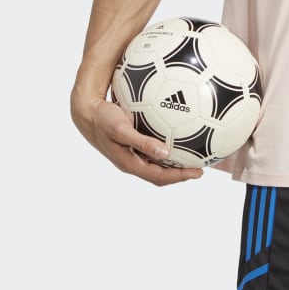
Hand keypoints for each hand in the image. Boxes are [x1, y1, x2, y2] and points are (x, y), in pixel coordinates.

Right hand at [72, 94, 202, 185]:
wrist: (87, 113)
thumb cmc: (103, 120)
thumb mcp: (122, 130)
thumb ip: (142, 142)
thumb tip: (166, 152)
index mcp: (130, 163)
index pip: (160, 176)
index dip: (180, 177)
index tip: (198, 172)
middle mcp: (132, 162)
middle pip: (160, 174)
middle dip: (181, 174)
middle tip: (200, 169)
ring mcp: (132, 154)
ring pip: (157, 165)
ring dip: (174, 164)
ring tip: (192, 158)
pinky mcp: (132, 145)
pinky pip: (153, 152)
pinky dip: (166, 151)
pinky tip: (177, 139)